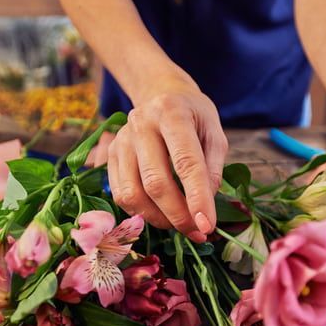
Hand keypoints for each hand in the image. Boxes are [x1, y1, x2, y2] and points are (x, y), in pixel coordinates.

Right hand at [106, 86, 227, 241]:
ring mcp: (121, 140)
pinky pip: (121, 195)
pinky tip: (160, 213)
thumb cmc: (193, 117)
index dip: (197, 198)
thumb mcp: (214, 133)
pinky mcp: (110, 154)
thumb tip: (204, 208)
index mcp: (172, 113)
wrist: (161, 94)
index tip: (207, 225)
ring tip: (179, 224)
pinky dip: (141, 213)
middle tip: (197, 231)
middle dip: (178, 215)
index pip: (185, 162)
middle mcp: (141, 124)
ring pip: (133, 194)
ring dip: (158, 219)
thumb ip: (213, 168)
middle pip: (155, 182)